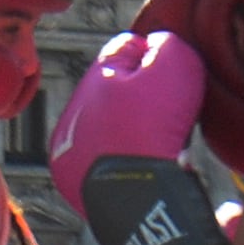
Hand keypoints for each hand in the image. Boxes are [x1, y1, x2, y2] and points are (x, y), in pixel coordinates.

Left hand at [48, 33, 207, 220]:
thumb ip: (167, 46)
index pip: (124, 50)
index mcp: (89, 84)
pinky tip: (146, 163)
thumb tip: (158, 44)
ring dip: (135, 128)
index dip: (155, 55)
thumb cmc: (153, 131)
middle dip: (143, 94)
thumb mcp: (173, 70)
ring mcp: (68, 155)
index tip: (175, 72)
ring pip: (109, 128)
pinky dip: (126, 158)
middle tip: (171, 109)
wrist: (138, 201)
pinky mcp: (77, 187)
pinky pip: (107, 162)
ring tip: (162, 138)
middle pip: (115, 91)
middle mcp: (70, 117)